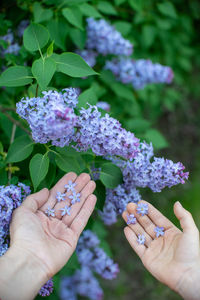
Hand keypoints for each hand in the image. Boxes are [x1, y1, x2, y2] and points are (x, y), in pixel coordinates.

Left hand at [0, 172, 95, 299]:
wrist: (30, 260)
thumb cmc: (23, 235)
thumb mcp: (22, 212)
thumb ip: (34, 199)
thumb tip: (47, 190)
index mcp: (40, 215)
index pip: (55, 196)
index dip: (64, 184)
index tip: (73, 174)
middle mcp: (52, 221)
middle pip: (67, 200)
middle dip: (77, 188)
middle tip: (87, 176)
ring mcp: (62, 229)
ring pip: (76, 208)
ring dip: (84, 195)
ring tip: (92, 183)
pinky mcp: (72, 238)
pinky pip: (81, 220)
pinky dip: (87, 209)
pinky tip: (92, 198)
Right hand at [122, 201, 199, 299]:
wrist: (188, 276)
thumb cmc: (192, 253)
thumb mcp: (191, 231)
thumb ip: (184, 216)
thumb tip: (177, 203)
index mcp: (171, 232)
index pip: (157, 218)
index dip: (148, 210)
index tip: (140, 202)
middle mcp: (161, 240)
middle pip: (147, 224)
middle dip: (138, 214)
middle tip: (129, 205)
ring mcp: (154, 249)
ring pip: (140, 233)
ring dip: (132, 223)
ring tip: (124, 213)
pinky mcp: (147, 259)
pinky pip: (137, 246)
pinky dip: (131, 238)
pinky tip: (126, 229)